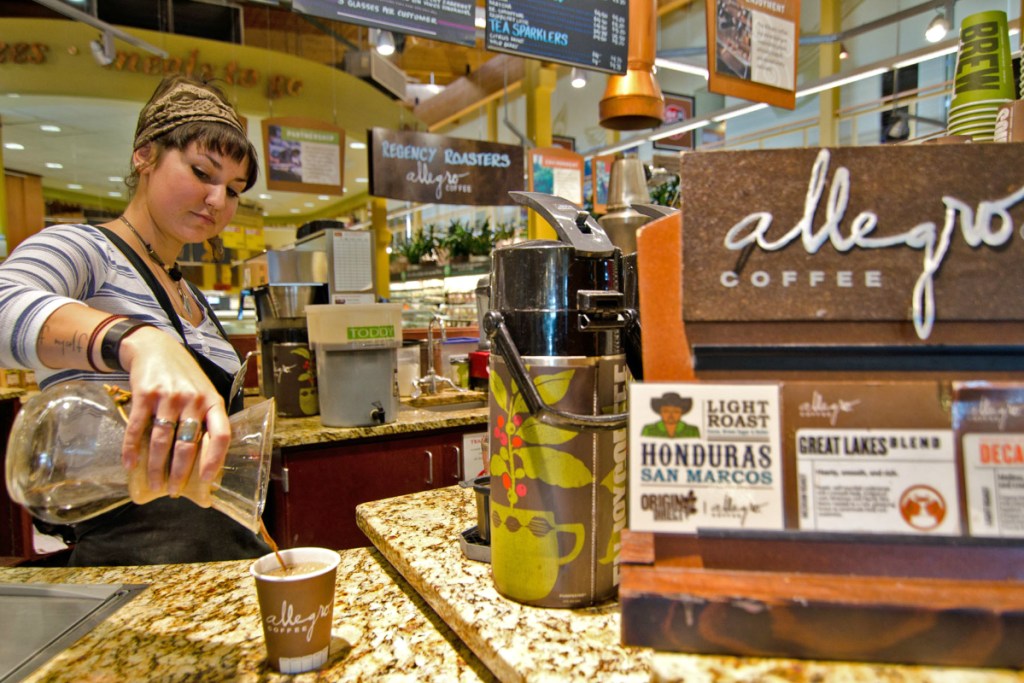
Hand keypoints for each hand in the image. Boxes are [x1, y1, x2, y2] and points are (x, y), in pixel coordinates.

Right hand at [119, 327, 230, 495]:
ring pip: (161, 441)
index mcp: (212, 401)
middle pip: (187, 445)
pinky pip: (137, 428)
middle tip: (174, 491)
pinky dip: (131, 449)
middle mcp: (193, 399)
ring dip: (156, 467)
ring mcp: (168, 397)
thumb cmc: (183, 377)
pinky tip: (130, 464)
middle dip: (180, 473)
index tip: (206, 480)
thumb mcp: (203, 393)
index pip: (221, 434)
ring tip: (154, 484)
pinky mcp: (145, 394)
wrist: (155, 347)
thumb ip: (205, 419)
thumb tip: (204, 460)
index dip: (215, 459)